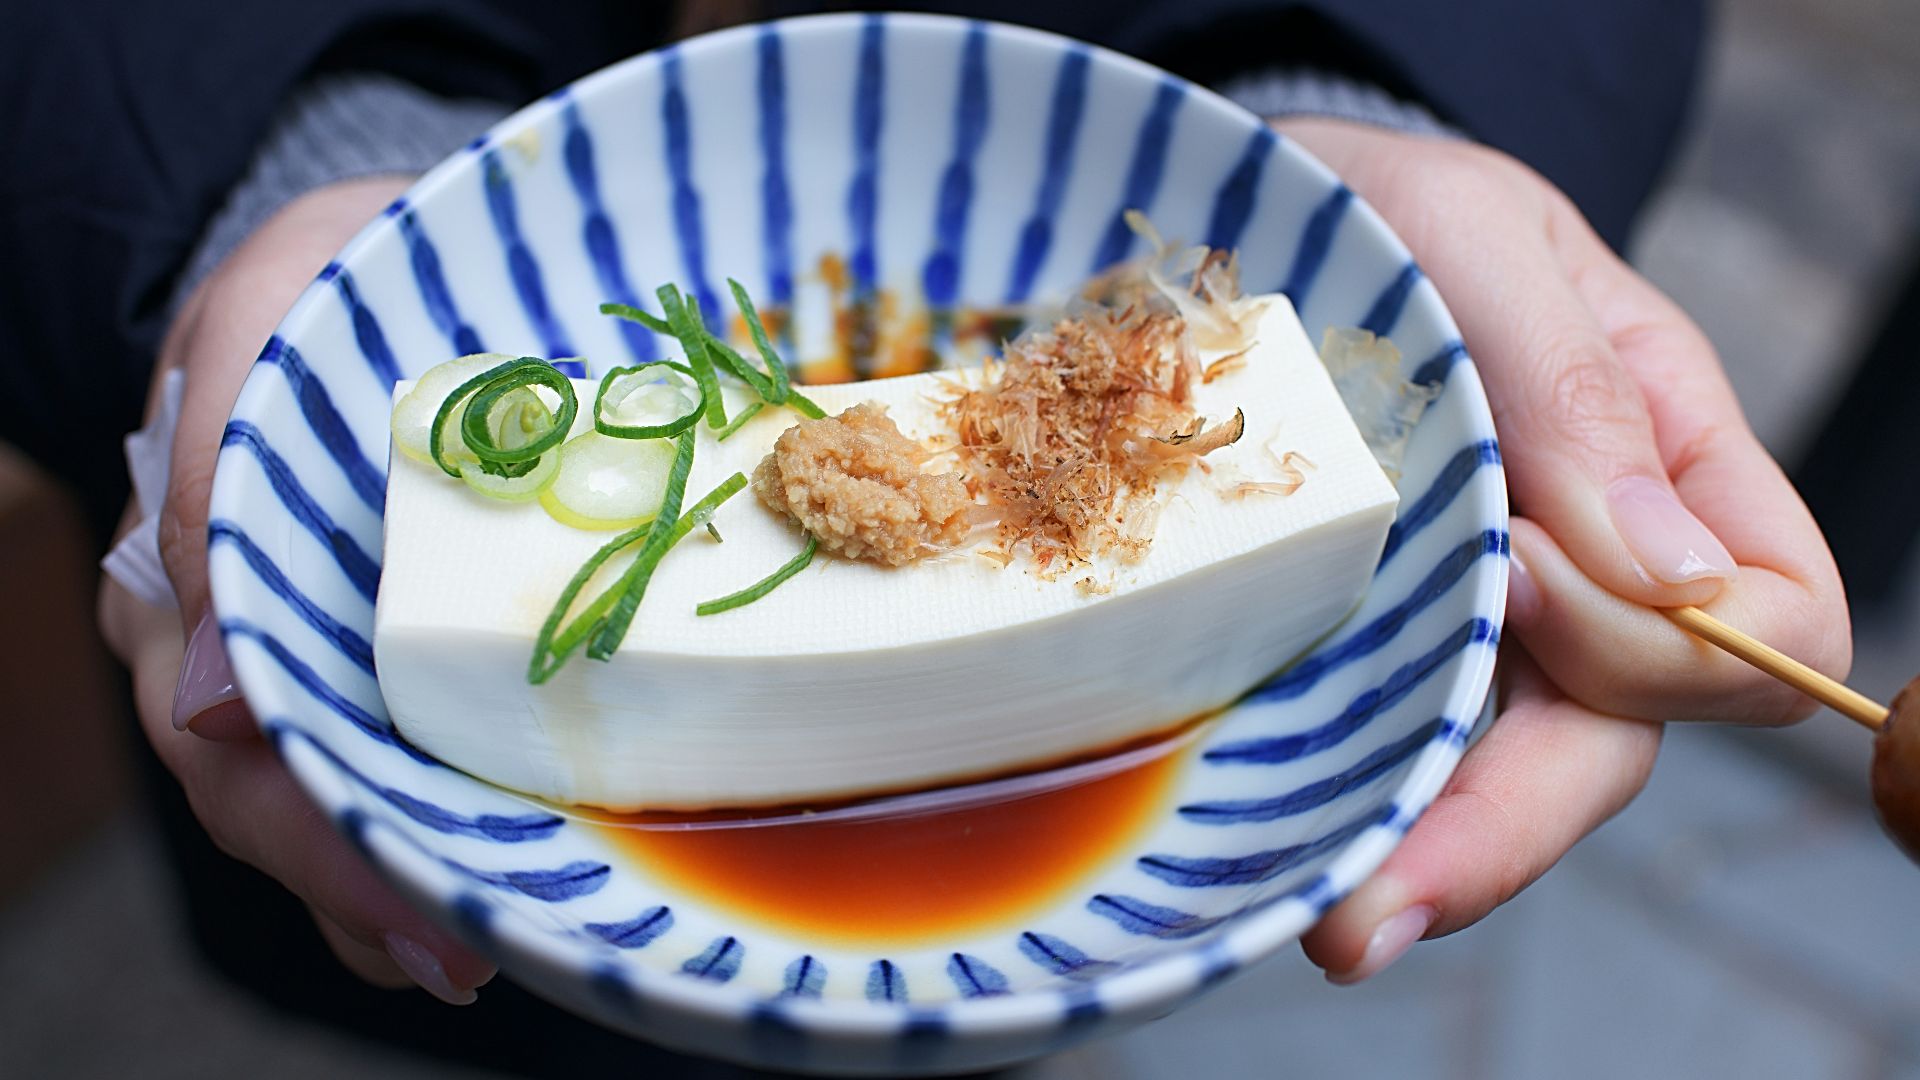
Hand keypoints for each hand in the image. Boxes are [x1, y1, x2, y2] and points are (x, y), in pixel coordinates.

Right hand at [98, 176, 496, 1004]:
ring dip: (404, 871)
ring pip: (335, 784)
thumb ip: (215, 478)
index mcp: (191, 569)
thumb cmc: (318, 278)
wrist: (377, 256)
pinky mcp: (386, 625)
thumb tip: (213, 704)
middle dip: (368, 884)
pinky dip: (438, 804)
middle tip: (464, 957)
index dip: (313, 838)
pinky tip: (493, 863)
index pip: (228, 743)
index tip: (409, 905)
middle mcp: (235, 628)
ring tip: (485, 944)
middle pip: (281, 793)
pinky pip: (398, 735)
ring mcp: (307, 634)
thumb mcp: (258, 323)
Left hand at [1272, 119, 1850, 980]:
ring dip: (1428, 856)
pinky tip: (1289, 851)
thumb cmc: (1394, 209)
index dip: (1660, 640)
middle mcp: (1588, 568)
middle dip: (1513, 828)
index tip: (1519, 571)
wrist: (1262, 218)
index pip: (1770, 624)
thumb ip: (1579, 391)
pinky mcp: (1368, 637)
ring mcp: (1478, 616)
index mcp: (1669, 466)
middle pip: (1617, 740)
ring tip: (1334, 920)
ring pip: (1501, 775)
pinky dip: (1354, 806)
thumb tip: (1670, 572)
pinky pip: (1391, 745)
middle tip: (1386, 899)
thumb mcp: (1482, 247)